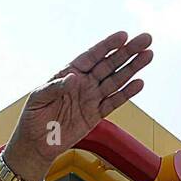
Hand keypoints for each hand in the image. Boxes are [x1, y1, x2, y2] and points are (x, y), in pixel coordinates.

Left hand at [4, 30, 153, 180]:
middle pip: (109, 64)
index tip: (123, 36)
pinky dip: (126, 94)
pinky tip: (139, 83)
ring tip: (148, 56)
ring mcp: (91, 98)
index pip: (91, 56)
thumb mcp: (37, 99)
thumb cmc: (32, 118)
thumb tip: (73, 78)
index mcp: (68, 73)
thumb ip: (55, 87)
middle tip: (146, 39)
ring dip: (132, 68)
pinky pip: (113, 102)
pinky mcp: (95, 115)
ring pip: (115, 80)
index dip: (107, 46)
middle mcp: (83, 83)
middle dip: (127, 52)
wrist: (35, 145)